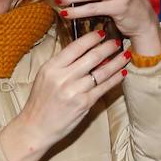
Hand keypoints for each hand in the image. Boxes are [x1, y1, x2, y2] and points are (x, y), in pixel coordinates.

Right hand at [0, 29, 129, 160]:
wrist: (35, 128)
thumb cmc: (40, 102)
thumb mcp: (44, 77)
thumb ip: (62, 64)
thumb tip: (84, 50)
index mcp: (51, 68)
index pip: (76, 47)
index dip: (91, 38)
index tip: (102, 32)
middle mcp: (63, 77)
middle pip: (92, 57)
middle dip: (108, 47)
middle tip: (117, 41)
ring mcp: (75, 91)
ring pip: (102, 72)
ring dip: (117, 62)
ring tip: (125, 55)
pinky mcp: (85, 103)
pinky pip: (104, 87)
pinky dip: (115, 79)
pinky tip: (122, 73)